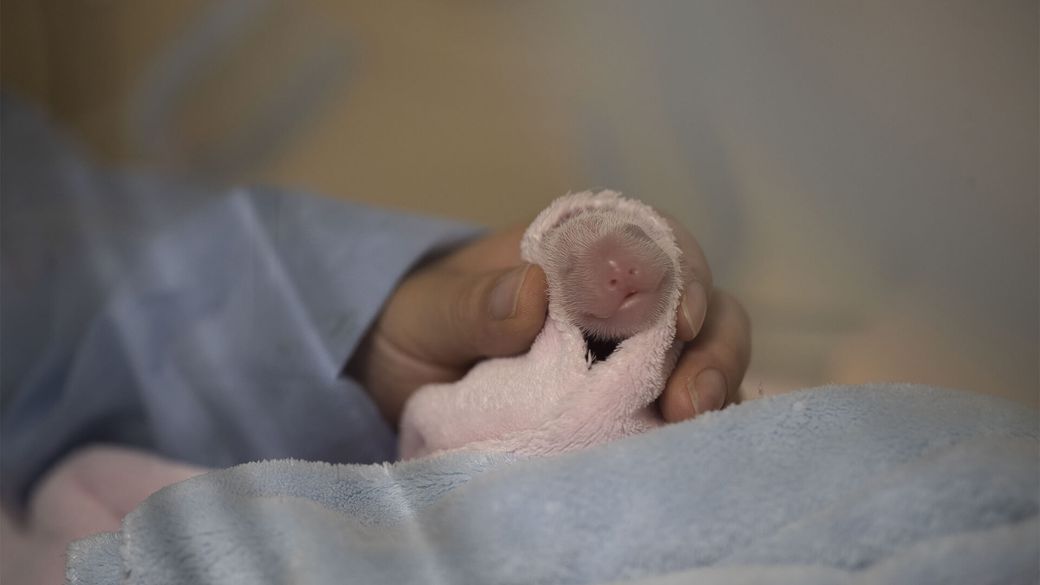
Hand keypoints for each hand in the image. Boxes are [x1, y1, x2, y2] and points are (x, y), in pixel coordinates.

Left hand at [347, 218, 750, 425]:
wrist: (398, 377)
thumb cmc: (417, 325)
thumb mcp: (427, 313)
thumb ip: (471, 304)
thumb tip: (535, 291)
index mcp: (574, 251)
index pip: (649, 241)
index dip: (680, 273)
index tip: (680, 321)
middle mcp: (616, 296)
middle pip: (696, 301)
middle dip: (711, 345)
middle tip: (692, 401)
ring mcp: (628, 351)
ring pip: (703, 353)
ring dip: (713, 384)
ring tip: (691, 425)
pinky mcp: (627, 402)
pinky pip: (679, 407)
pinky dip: (695, 424)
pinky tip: (687, 449)